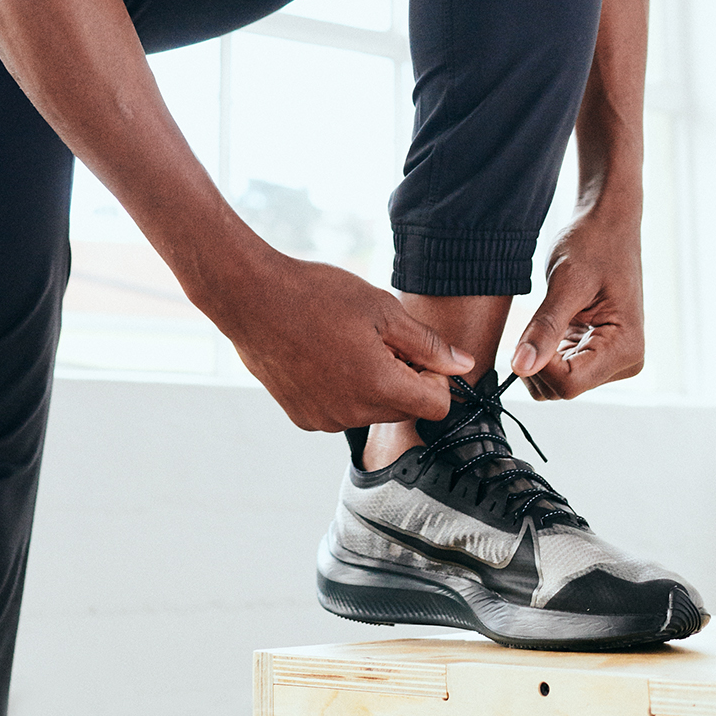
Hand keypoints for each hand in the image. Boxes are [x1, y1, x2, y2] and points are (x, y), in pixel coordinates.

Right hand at [221, 251, 474, 431]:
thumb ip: (427, 343)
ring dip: (371, 385)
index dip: (436, 376)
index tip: (415, 350)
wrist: (251, 299)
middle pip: (405, 409)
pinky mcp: (303, 418)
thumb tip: (463, 365)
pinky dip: (341, 390)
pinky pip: (339, 412)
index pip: (438, 405)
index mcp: (380, 387)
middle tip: (379, 338)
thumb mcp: (381, 308)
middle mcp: (353, 415)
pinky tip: (322, 355)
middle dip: (403, 378)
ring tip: (345, 342)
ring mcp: (325, 420)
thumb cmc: (315, 295)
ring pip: (371, 411)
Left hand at [509, 206, 644, 400]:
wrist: (608, 223)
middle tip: (533, 319)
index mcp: (626, 349)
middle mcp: (624, 361)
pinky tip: (550, 319)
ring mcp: (611, 358)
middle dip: (537, 361)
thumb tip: (520, 367)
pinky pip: (560, 367)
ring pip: (558, 382)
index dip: (539, 366)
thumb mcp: (566, 283)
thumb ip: (545, 328)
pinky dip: (545, 349)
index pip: (570, 384)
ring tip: (545, 315)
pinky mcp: (596, 350)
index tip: (524, 335)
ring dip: (539, 355)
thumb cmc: (594, 244)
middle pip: (563, 388)